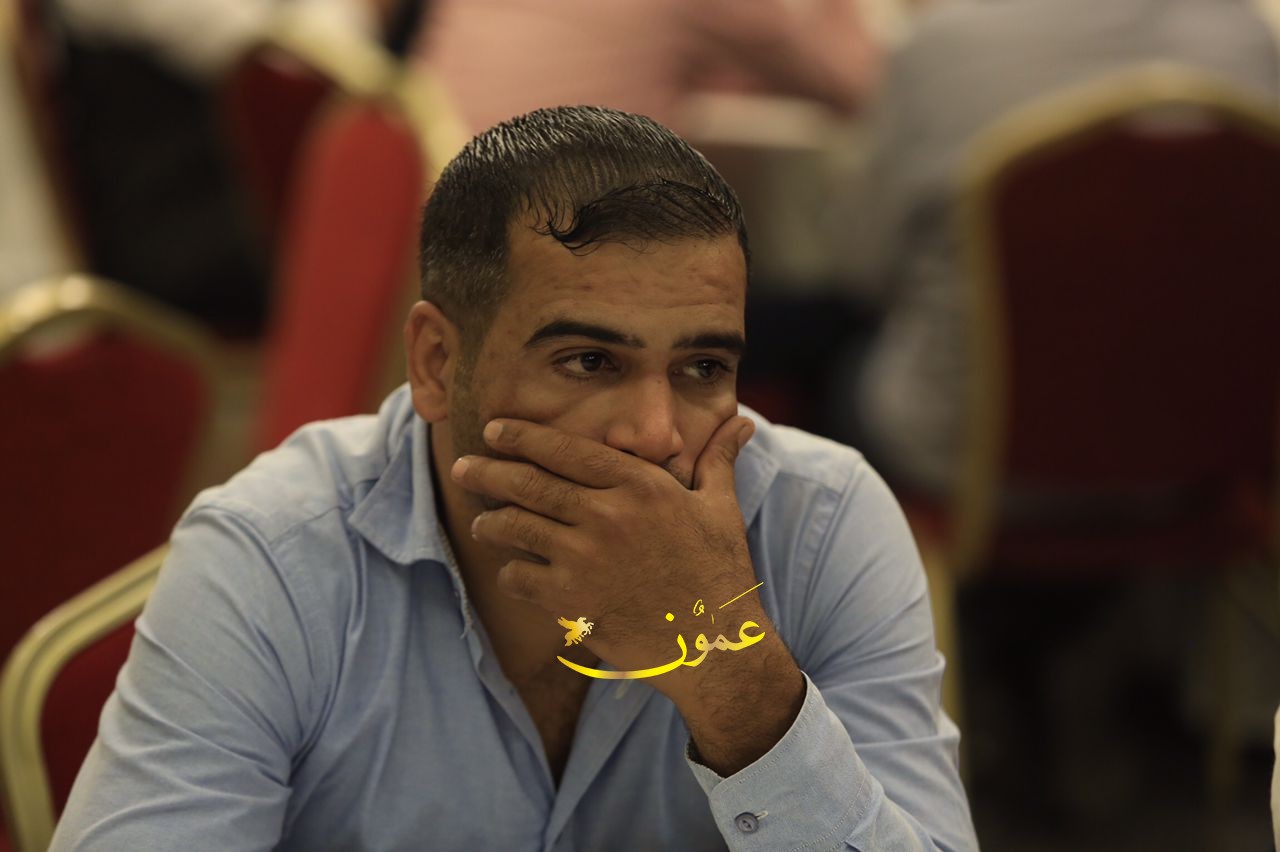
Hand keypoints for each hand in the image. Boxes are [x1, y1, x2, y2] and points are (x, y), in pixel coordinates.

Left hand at [451, 414, 760, 699]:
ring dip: (492, 522)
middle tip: (462, 467)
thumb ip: (718, 459)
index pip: (566, 450)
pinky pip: (521, 578)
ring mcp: (585, 559)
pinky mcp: (572, 601)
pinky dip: (513, 573)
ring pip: (516, 528)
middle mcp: (607, 515)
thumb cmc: (720, 573)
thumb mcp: (721, 508)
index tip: (494, 429)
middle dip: (487, 472)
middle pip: (528, 484)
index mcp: (640, 485)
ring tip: (484, 522)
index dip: (523, 436)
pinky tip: (515, 571)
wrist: (714, 646)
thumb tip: (743, 421)